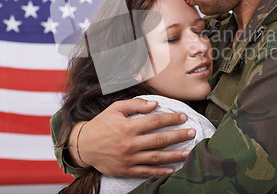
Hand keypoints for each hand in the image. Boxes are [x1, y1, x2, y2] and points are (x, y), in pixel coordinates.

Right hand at [70, 98, 195, 177]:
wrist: (83, 145)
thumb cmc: (101, 124)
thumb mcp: (115, 109)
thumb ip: (135, 105)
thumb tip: (155, 104)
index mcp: (128, 126)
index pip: (155, 121)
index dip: (171, 119)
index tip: (183, 117)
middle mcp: (129, 143)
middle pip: (159, 139)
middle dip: (178, 136)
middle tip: (192, 133)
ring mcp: (128, 158)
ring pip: (156, 157)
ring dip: (174, 155)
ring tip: (188, 152)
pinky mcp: (126, 170)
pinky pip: (146, 172)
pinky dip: (160, 172)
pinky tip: (172, 169)